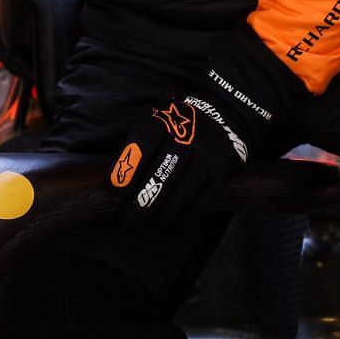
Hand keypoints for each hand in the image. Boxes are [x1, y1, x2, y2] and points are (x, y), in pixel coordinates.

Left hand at [110, 26, 303, 226]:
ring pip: (177, 197)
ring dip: (157, 218)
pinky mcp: (221, 173)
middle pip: (158, 178)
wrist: (229, 113)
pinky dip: (179, 217)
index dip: (124, 171)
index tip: (113, 192)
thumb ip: (137, 144)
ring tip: (145, 225)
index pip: (140, 145)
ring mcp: (206, 157)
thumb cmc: (181, 124)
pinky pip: (197, 204)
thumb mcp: (158, 119)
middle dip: (138, 206)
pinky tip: (168, 223)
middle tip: (126, 220)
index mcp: (163, 121)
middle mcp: (185, 138)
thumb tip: (111, 176)